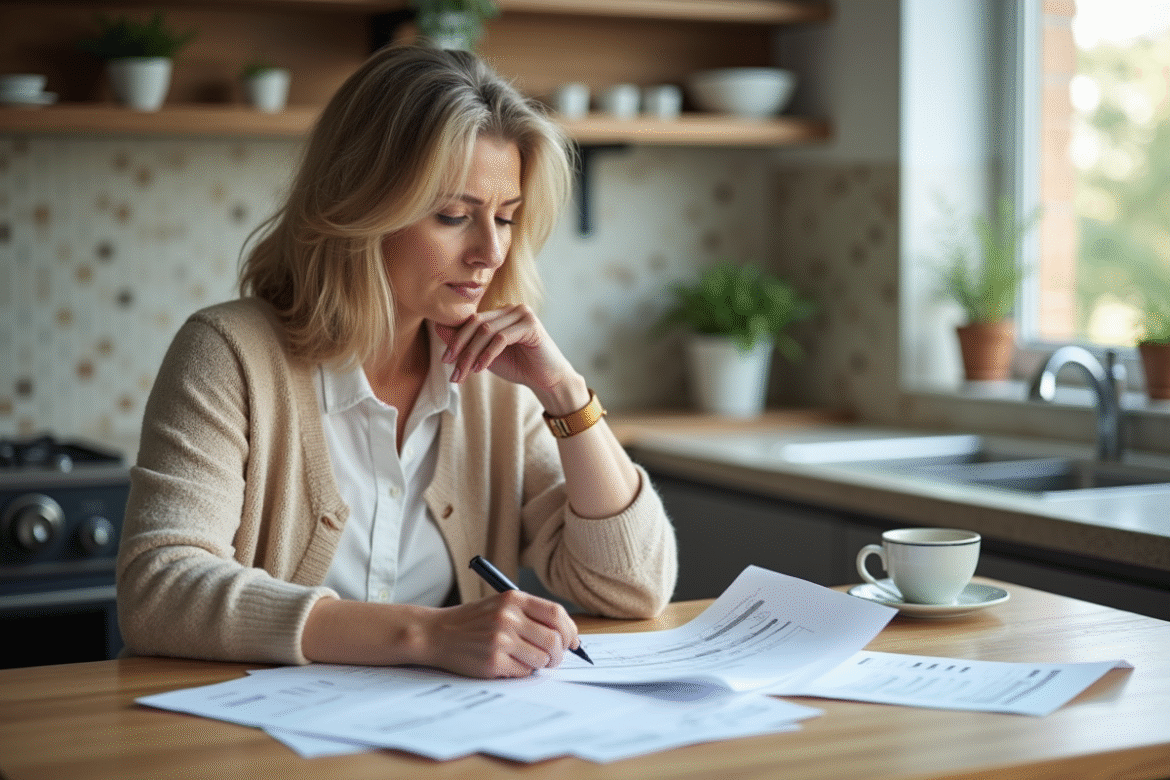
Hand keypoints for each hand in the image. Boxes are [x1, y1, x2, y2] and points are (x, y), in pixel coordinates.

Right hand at [417, 590, 580, 678]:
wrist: (436, 633)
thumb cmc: (472, 621)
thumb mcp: (501, 605)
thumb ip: (531, 615)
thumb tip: (568, 637)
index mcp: (513, 598)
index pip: (557, 614)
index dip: (570, 630)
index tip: (572, 642)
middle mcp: (508, 617)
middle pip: (554, 639)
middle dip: (560, 654)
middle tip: (554, 659)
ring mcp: (500, 640)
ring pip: (541, 658)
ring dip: (540, 664)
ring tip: (527, 660)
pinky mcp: (492, 661)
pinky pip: (524, 671)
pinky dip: (522, 671)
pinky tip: (508, 664)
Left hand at [433, 306, 583, 407]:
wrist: (548, 381)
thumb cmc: (519, 367)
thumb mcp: (486, 356)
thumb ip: (467, 342)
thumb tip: (438, 328)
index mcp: (501, 313)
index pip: (471, 320)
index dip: (456, 339)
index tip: (445, 360)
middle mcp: (511, 308)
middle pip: (476, 323)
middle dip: (460, 347)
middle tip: (451, 368)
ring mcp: (522, 313)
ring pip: (486, 331)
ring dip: (471, 354)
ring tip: (464, 374)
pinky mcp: (531, 324)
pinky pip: (501, 338)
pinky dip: (488, 354)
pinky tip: (481, 369)